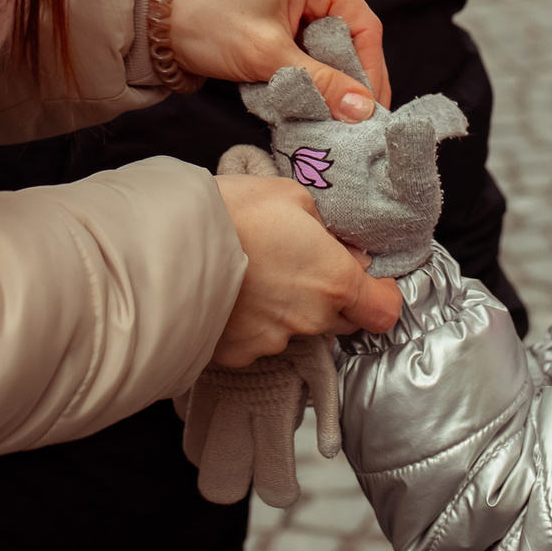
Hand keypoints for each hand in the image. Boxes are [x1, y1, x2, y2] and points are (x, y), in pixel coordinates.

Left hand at [170, 0, 388, 118]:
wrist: (156, 22)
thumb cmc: (209, 24)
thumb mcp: (269, 56)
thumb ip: (320, 82)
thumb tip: (364, 110)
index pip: (364, 26)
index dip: (371, 71)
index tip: (372, 112)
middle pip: (350, 38)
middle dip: (351, 80)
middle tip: (356, 122)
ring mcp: (299, 1)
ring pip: (330, 50)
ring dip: (330, 82)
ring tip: (335, 117)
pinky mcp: (282, 20)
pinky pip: (309, 52)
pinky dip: (310, 77)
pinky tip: (312, 101)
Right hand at [211, 175, 403, 365]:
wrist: (167, 244)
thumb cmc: (233, 211)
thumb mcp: (291, 196)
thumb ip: (328, 228)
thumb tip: (346, 249)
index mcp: (334, 279)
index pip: (384, 311)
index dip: (381, 295)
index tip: (368, 279)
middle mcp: (311, 318)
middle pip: (341, 320)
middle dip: (332, 297)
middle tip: (302, 265)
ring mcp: (274, 341)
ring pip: (298, 329)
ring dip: (288, 308)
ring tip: (256, 274)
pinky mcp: (239, 354)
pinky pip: (259, 340)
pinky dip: (252, 322)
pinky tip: (232, 294)